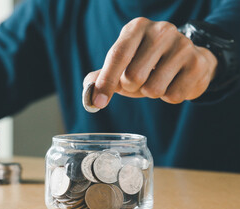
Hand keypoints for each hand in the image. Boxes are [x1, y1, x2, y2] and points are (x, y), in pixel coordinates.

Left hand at [84, 17, 217, 107]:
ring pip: (153, 89)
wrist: (188, 61)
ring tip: (158, 80)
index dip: (106, 82)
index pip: (118, 55)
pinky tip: (174, 83)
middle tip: (139, 81)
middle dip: (131, 88)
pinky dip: (169, 96)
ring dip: (151, 93)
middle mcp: (161, 31)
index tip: (99, 102)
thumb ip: (101, 78)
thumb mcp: (122, 65)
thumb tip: (89, 97)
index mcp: (136, 28)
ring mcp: (182, 45)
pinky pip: (173, 96)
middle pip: (133, 76)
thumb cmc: (147, 64)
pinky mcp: (198, 63)